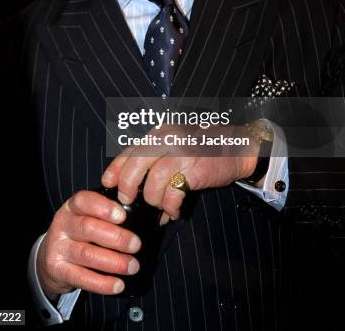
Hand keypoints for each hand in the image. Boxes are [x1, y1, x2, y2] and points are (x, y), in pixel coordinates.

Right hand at [37, 190, 141, 298]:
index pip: (84, 201)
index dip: (103, 207)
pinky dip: (102, 283)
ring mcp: (58, 247)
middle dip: (116, 237)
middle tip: (136, 245)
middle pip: (88, 228)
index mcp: (72, 207)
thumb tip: (136, 217)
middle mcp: (63, 224)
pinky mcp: (57, 270)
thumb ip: (104, 213)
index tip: (122, 216)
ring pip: (86, 254)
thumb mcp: (86, 215)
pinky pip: (81, 278)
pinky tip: (118, 284)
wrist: (51, 254)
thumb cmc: (79, 232)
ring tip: (132, 266)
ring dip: (113, 262)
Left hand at [102, 125, 258, 220]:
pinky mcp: (193, 169)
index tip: (107, 183)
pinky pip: (173, 194)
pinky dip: (171, 207)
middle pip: (135, 165)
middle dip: (128, 188)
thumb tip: (134, 185)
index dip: (115, 169)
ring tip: (163, 207)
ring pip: (153, 183)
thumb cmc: (205, 149)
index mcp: (160, 134)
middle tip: (129, 201)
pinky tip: (175, 210)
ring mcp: (180, 153)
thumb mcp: (176, 146)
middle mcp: (167, 140)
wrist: (237, 147)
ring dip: (155, 201)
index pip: (130, 150)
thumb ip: (156, 160)